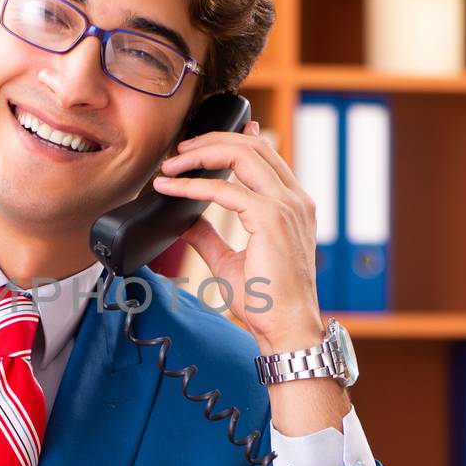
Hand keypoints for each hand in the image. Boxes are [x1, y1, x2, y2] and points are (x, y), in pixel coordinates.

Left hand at [152, 121, 324, 355]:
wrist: (285, 328)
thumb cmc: (266, 302)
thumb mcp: (229, 261)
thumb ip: (209, 236)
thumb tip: (184, 220)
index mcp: (292, 205)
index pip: (266, 155)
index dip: (236, 137)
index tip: (205, 138)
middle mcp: (294, 200)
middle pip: (252, 146)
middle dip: (211, 140)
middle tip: (179, 151)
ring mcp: (286, 206)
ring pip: (242, 155)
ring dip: (200, 155)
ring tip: (172, 164)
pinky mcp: (270, 219)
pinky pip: (225, 189)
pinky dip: (193, 185)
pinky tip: (170, 188)